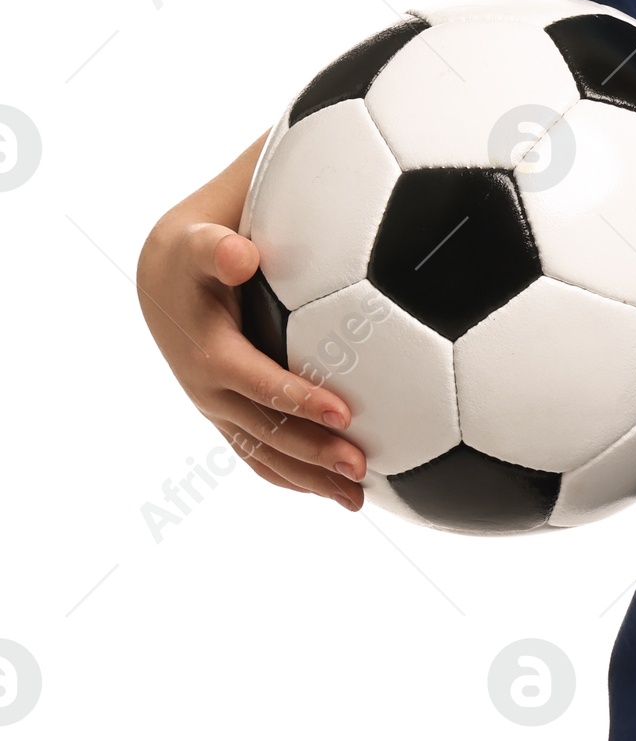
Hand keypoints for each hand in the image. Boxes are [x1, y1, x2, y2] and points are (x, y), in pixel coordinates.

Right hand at [137, 213, 367, 508]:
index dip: (299, 401)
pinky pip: (258, 454)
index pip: (259, 385)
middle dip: (314, 453)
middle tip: (362, 469)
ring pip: (265, 455)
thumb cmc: (194, 256)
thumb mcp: (200, 244)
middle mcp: (212, 392)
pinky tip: (327, 490)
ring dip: (308, 480)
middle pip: (268, 432)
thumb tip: (242, 256)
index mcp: (211, 355)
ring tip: (356, 501)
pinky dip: (291, 476)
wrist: (163, 282)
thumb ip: (219, 249)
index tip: (345, 413)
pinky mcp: (228, 414)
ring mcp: (219, 409)